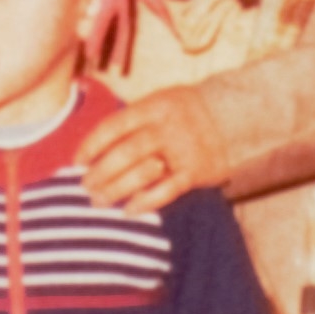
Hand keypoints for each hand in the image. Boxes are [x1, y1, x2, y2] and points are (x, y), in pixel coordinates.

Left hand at [79, 89, 223, 212]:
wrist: (238, 119)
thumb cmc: (186, 114)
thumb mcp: (161, 103)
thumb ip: (132, 120)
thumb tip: (93, 149)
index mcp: (153, 106)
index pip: (113, 126)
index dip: (91, 146)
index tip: (76, 162)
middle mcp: (167, 126)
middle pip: (124, 152)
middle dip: (100, 172)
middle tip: (85, 187)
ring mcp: (183, 149)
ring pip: (142, 172)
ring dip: (116, 189)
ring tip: (100, 201)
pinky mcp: (197, 171)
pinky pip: (166, 191)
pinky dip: (145, 202)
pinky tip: (128, 210)